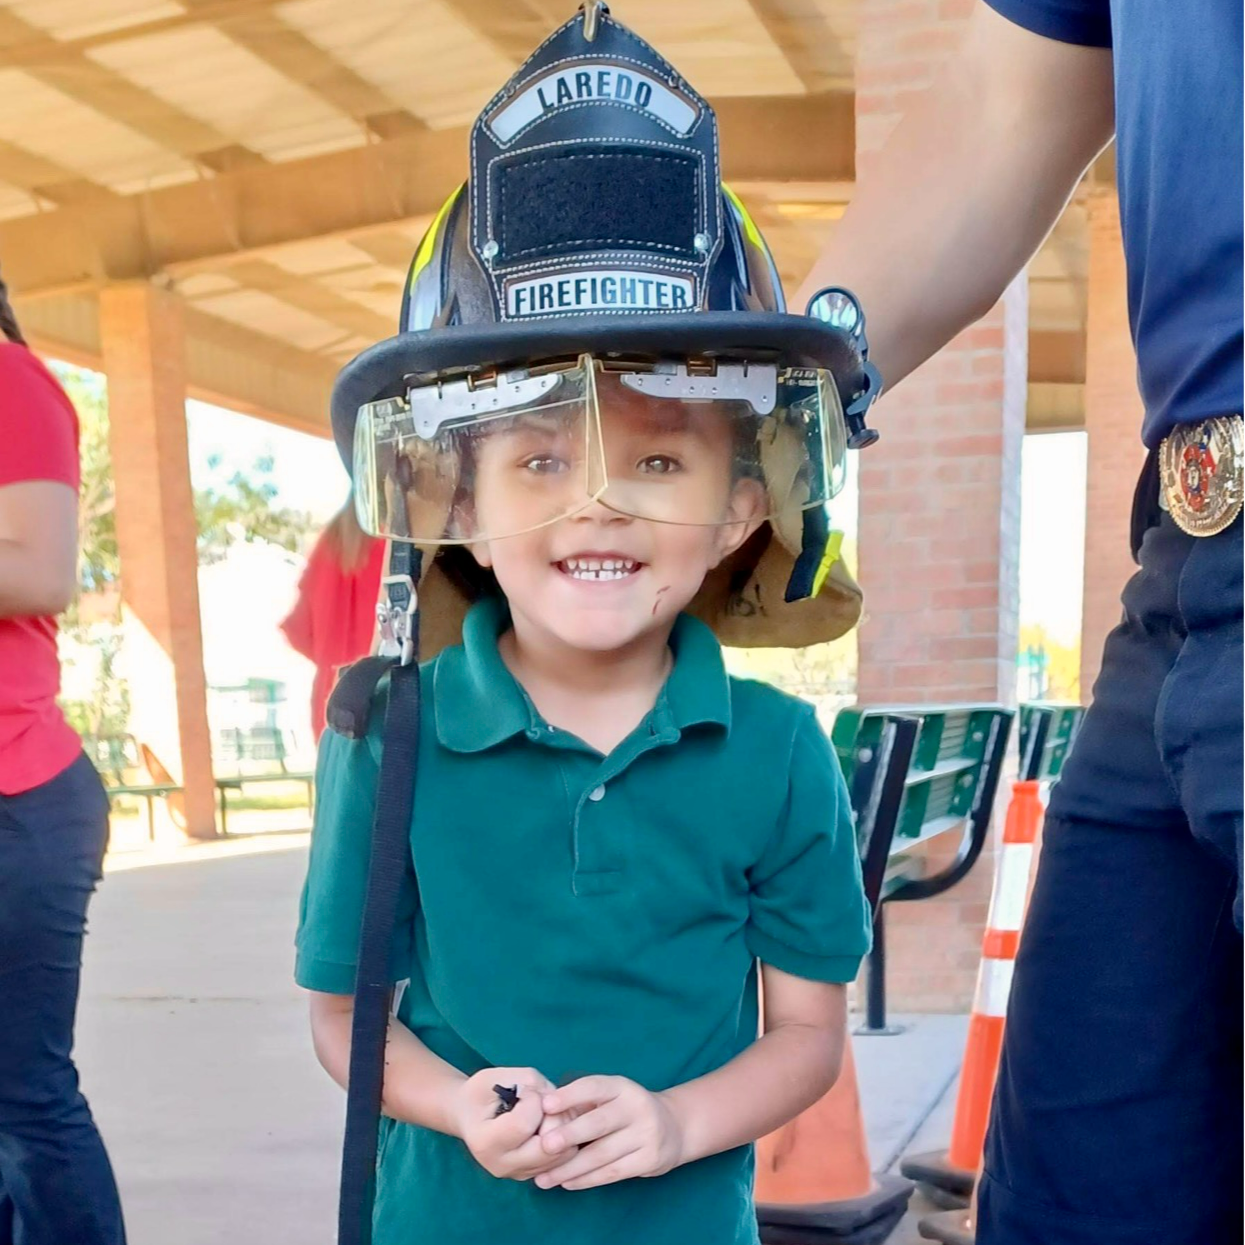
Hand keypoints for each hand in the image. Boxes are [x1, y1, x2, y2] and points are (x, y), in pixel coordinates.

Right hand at [449, 1067, 563, 1180]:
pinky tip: (548, 1123)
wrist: (468, 1115)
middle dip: (553, 1118)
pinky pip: (563, 1158)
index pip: (524, 1125)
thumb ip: (530, 1083)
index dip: (533, 1100)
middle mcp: (501, 1166)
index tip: (526, 1090)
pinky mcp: (532, 1174)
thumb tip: (555, 1101)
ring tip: (544, 1114)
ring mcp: (518, 1174)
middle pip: (547, 1148)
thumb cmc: (481, 1092)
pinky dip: (563, 1138)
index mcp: (486, 1143)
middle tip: (542, 1103)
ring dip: (561, 1128)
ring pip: (561, 1154)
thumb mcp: (498, 1076)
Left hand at [533, 1076, 685, 1190]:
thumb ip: (583, 1103)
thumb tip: (542, 1113)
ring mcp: (646, 1134)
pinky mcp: (649, 1159)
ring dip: (571, 1168)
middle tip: (544, 1146)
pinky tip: (567, 1183)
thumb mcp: (611, 1097)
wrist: (673, 1127)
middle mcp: (636, 1107)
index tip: (546, 1105)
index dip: (570, 1095)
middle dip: (570, 1135)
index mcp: (622, 1087)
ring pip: (603, 1154)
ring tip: (544, 1178)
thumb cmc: (626, 1110)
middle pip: (599, 1123)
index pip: (594, 1087)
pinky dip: (587, 1180)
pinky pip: (613, 1173)